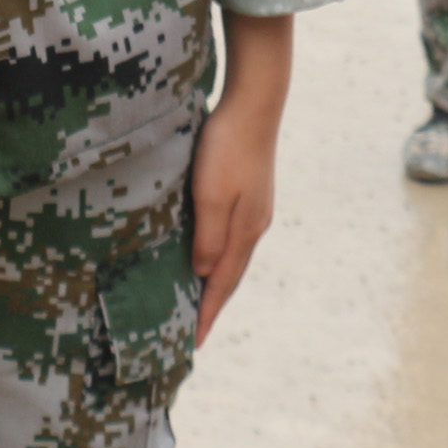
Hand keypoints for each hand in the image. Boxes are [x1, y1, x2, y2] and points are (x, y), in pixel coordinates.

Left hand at [191, 10, 291, 344]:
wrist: (255, 102)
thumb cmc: (228, 147)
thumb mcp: (212, 194)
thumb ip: (209, 236)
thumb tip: (202, 274)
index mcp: (245, 232)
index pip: (222, 285)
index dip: (206, 314)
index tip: (193, 344)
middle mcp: (253, 226)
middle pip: (229, 275)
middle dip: (212, 304)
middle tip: (193, 332)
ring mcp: (253, 209)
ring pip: (230, 255)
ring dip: (214, 280)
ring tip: (197, 300)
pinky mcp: (248, 192)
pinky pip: (229, 236)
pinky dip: (217, 254)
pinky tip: (205, 252)